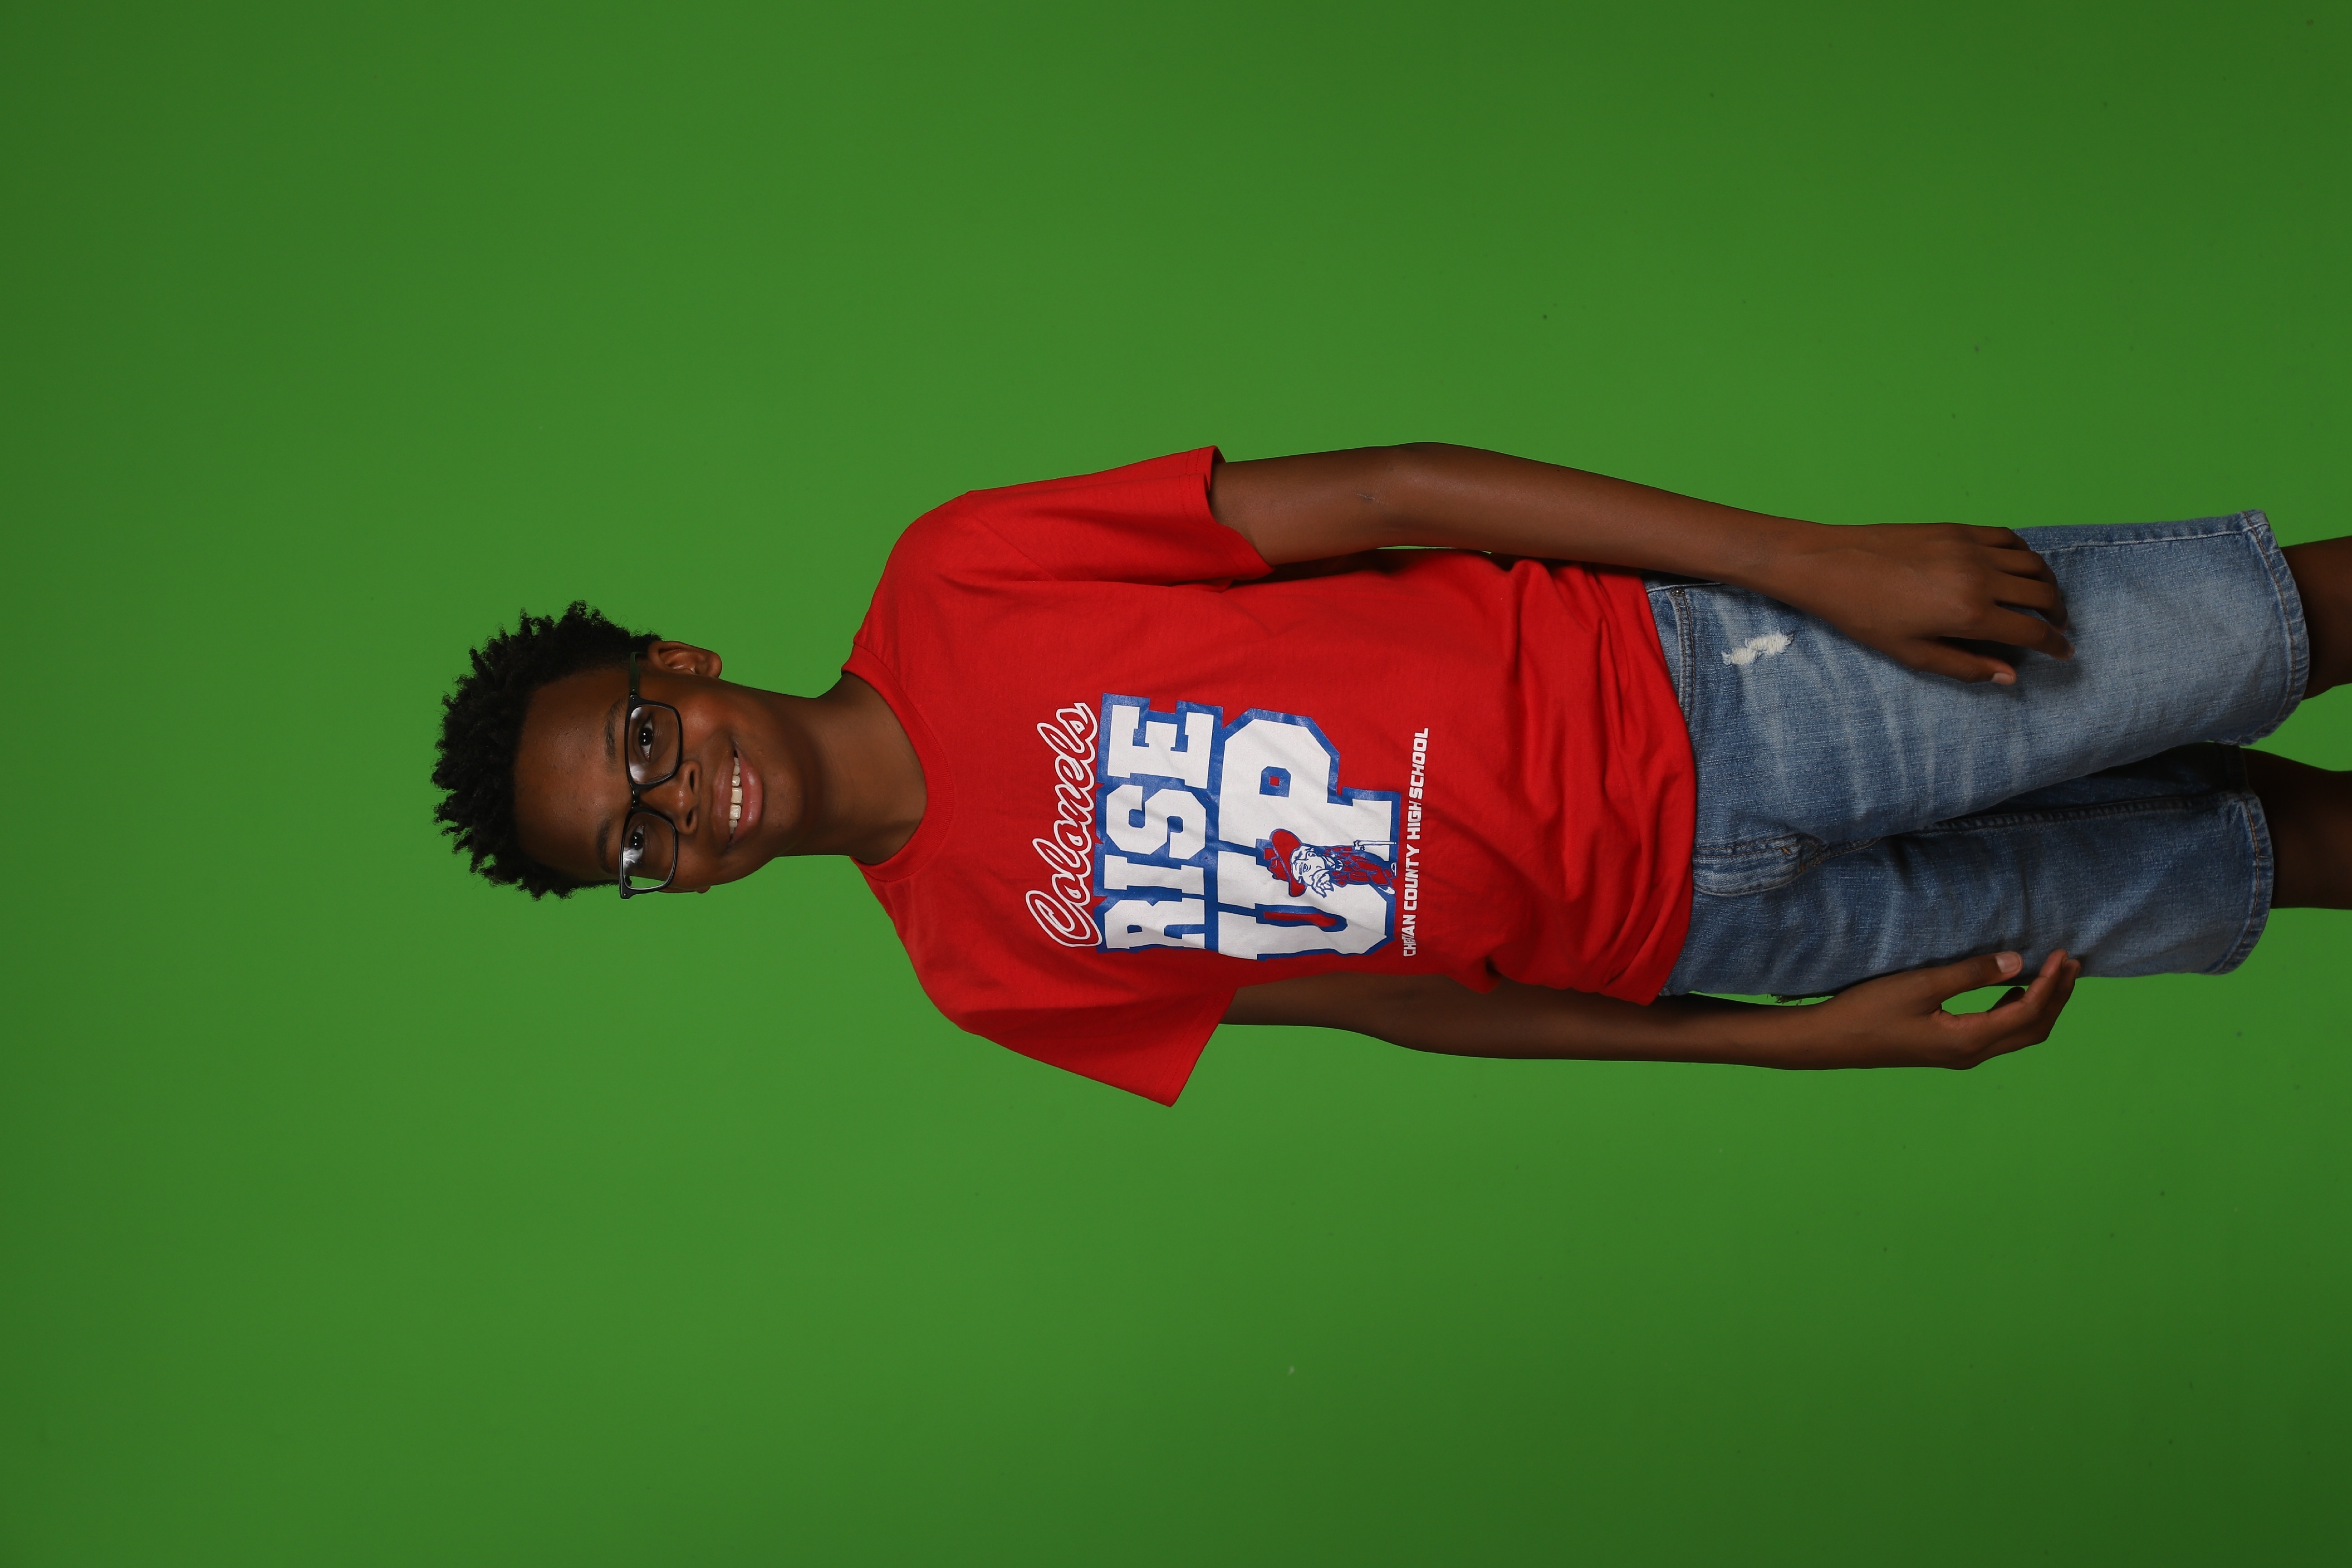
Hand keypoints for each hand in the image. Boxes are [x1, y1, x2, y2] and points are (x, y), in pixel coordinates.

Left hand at [1754, 523, 2072, 683]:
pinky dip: (2024, 554)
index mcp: (1970, 615)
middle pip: (2043, 594)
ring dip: (2047, 584)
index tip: (2065, 652)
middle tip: (2058, 627)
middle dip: (2058, 614)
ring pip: (2032, 564)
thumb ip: (1966, 666)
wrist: (1831, 565)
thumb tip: (2010, 675)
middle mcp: (1979, 578)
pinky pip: (2008, 538)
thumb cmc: (1865, 616)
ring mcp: (1971, 548)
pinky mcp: (1958, 529)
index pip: (2032, 630)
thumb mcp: (1913, 654)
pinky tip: (2018, 568)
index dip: (2055, 645)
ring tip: (2044, 600)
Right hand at [1779, 950, 2081, 1067]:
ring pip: (2018, 1034)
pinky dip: (2017, 1011)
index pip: (2027, 1012)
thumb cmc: (1869, 1011)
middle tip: (2071, 963)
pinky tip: (2012, 990)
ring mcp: (1959, 1054)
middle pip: (2033, 1029)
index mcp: (1968, 1039)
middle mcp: (1971, 1053)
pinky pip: (1999, 1032)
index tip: (2061, 954)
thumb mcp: (1920, 986)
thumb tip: (2018, 963)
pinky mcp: (1947, 1049)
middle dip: (2057, 997)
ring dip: (2040, 1005)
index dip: (2050, 983)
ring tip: (2052, 974)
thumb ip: (1970, 974)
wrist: (1829, 1041)